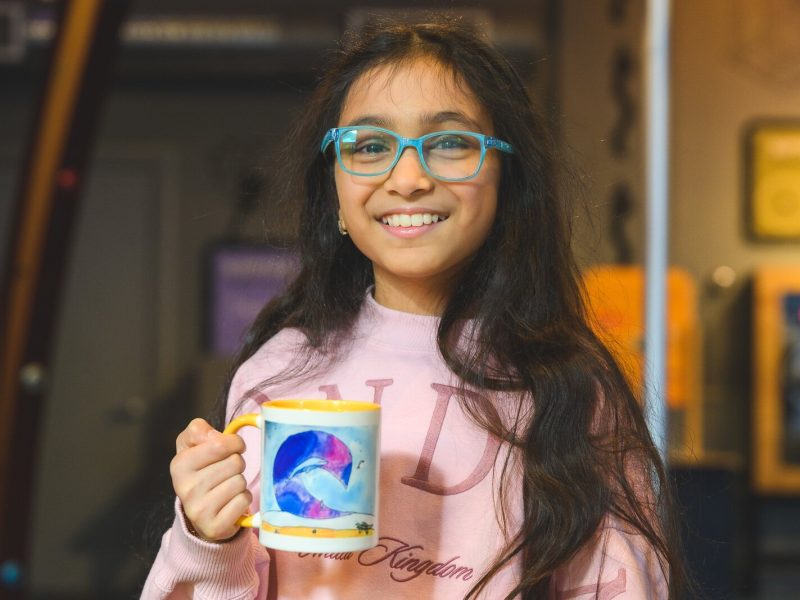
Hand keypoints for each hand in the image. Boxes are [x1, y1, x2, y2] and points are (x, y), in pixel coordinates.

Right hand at [170, 418, 251, 541]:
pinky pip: (244, 501)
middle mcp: (186, 488)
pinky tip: (230, 502)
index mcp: (180, 465)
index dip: (235, 442)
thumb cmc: (200, 471)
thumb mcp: (191, 445)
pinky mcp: (215, 527)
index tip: (234, 447)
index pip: (221, 444)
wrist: (199, 512)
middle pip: (235, 463)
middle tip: (226, 471)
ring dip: (240, 482)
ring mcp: (199, 510)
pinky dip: (243, 499)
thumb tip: (217, 436)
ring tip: (226, 487)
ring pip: (241, 482)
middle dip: (237, 464)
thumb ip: (198, 430)